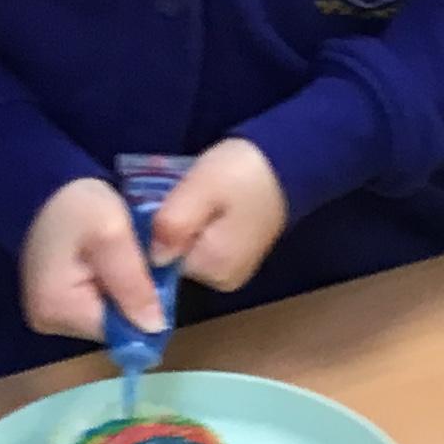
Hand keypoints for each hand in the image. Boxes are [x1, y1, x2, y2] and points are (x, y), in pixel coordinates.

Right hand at [20, 178, 164, 341]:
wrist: (46, 184)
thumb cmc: (77, 203)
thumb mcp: (112, 234)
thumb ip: (133, 281)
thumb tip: (154, 328)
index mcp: (57, 309)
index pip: (119, 331)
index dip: (145, 308)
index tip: (157, 277)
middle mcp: (48, 322)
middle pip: (112, 326)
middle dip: (134, 297)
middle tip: (139, 259)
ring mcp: (50, 315)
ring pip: (108, 316)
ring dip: (124, 291)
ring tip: (125, 257)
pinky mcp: (56, 304)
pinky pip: (97, 305)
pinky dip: (112, 287)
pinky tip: (113, 263)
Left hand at [146, 138, 286, 294]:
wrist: (290, 163)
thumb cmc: (243, 172)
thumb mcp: (201, 187)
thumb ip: (174, 223)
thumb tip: (154, 257)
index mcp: (214, 268)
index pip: (162, 260)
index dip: (160, 230)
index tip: (172, 202)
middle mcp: (224, 280)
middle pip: (176, 258)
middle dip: (175, 229)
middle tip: (190, 194)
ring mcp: (233, 272)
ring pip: (189, 251)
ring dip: (187, 226)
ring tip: (202, 197)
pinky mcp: (237, 259)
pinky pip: (204, 247)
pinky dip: (202, 227)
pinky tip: (212, 205)